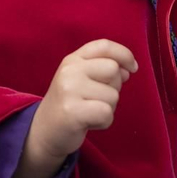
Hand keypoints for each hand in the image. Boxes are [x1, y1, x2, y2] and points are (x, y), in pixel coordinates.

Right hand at [26, 39, 138, 164]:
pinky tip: (90, 123)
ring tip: (89, 112)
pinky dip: (104, 122)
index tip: (132, 68)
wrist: (44, 132)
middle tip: (96, 99)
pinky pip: (106, 113)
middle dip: (114, 87)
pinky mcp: (72, 111)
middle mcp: (69, 70)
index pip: (104, 46)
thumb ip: (103, 69)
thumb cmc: (70, 104)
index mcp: (73, 59)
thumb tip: (128, 70)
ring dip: (108, 108)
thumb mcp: (81, 79)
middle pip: (113, 70)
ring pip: (113, 95)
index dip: (124, 55)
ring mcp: (69, 89)